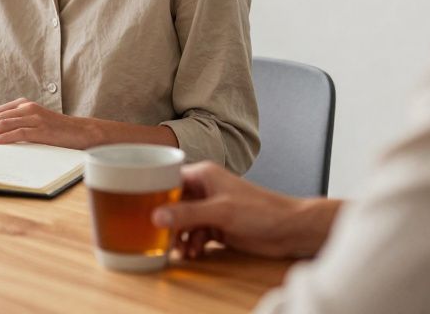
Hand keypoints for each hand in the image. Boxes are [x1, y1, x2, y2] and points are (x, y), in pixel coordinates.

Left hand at [0, 98, 93, 148]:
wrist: (81, 132)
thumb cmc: (55, 132)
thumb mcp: (31, 125)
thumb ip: (14, 126)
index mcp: (21, 105)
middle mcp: (25, 107)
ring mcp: (34, 117)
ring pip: (2, 124)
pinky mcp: (42, 129)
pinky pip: (19, 132)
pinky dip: (4, 137)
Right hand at [151, 161, 338, 259]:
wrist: (290, 229)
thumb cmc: (261, 210)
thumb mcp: (220, 212)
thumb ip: (187, 214)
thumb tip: (156, 216)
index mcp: (204, 175)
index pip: (169, 178)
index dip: (154, 191)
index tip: (139, 206)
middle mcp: (205, 189)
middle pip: (174, 202)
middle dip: (165, 220)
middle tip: (156, 234)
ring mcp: (211, 208)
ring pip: (184, 221)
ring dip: (179, 236)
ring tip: (178, 250)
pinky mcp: (218, 226)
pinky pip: (196, 234)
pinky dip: (192, 243)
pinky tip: (193, 253)